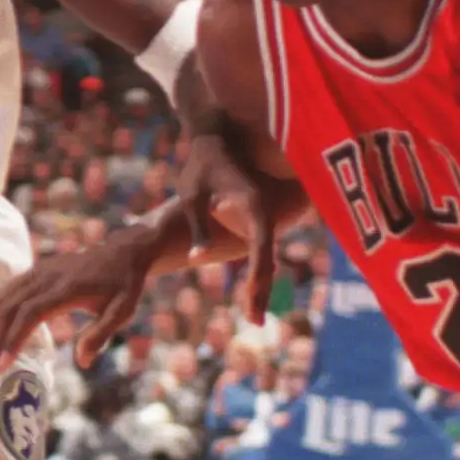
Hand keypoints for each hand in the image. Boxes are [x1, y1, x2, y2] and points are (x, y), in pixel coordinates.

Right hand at [0, 230, 156, 371]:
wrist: (122, 253)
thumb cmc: (124, 285)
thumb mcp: (122, 312)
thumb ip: (100, 335)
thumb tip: (82, 362)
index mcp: (67, 288)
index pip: (30, 313)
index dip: (14, 338)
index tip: (4, 362)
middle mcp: (47, 276)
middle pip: (9, 306)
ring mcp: (39, 270)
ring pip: (4, 297)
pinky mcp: (36, 269)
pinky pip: (9, 290)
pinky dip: (0, 311)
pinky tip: (2, 330)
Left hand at [176, 129, 278, 322]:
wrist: (216, 137)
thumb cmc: (201, 165)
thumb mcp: (192, 195)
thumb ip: (197, 227)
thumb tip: (197, 258)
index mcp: (254, 207)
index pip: (261, 250)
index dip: (258, 278)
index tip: (254, 302)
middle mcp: (266, 214)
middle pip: (268, 259)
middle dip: (261, 291)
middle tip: (254, 322)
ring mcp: (265, 217)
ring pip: (267, 257)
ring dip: (261, 285)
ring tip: (253, 317)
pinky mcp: (258, 218)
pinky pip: (262, 249)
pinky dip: (258, 271)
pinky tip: (252, 292)